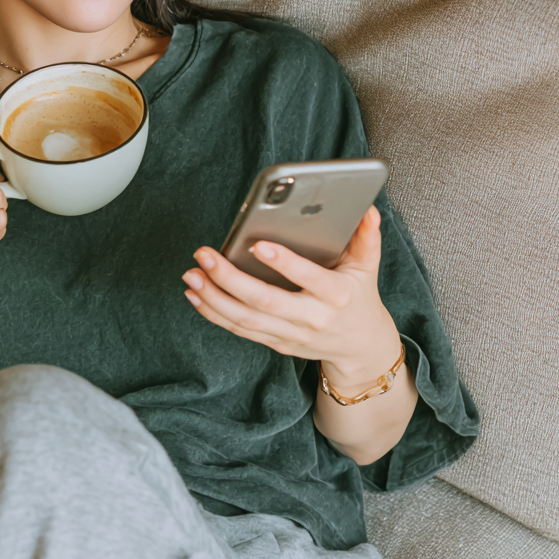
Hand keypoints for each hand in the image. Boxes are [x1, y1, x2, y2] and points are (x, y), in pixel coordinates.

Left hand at [183, 206, 400, 391]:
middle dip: (230, 279)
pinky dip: (214, 314)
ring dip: (213, 298)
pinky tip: (195, 295)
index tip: (257, 245)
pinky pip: (241, 331)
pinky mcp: (277, 344)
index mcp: (336, 295)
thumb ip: (366, 238)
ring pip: (247, 320)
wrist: (362, 349)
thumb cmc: (359, 298)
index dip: (284, 263)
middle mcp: (312, 319)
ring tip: (191, 275)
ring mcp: (292, 335)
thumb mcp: (367, 268)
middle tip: (203, 255)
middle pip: (265, 301)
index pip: (309, 278)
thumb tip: (367, 209)